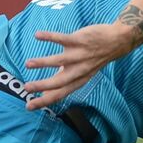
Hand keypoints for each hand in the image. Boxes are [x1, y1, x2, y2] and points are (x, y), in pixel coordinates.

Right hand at [22, 23, 140, 109]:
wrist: (116, 42)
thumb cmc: (93, 59)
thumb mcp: (81, 74)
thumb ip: (64, 81)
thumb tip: (47, 92)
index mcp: (78, 80)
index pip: (59, 94)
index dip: (44, 101)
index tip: (29, 107)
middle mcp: (78, 70)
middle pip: (59, 82)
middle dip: (42, 86)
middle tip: (26, 88)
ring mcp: (79, 55)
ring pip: (59, 61)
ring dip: (43, 63)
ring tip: (28, 64)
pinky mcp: (80, 40)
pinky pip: (63, 39)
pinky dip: (50, 37)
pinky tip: (37, 35)